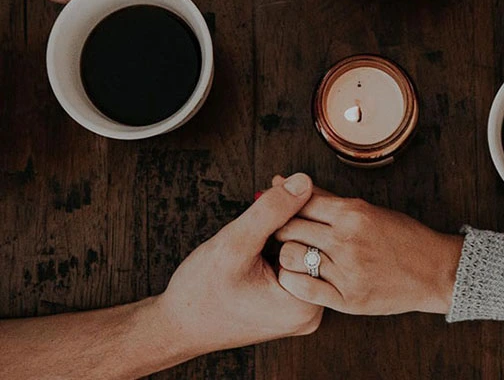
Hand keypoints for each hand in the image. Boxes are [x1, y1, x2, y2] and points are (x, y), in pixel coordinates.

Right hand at [153, 174, 322, 355]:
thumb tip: (304, 182)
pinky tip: (264, 234)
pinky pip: (296, 265)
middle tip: (272, 191)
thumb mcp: (235, 243)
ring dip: (287, 228)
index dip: (299, 207)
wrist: (178, 326)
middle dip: (294, 215)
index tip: (278, 187)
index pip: (320, 239)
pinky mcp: (290, 306)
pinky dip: (281, 244)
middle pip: (316, 246)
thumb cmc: (201, 292)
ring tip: (264, 216)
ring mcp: (301, 311)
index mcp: (305, 304)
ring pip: (305, 252)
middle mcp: (310, 312)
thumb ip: (272, 211)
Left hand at [274, 182, 463, 315]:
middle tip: (280, 233)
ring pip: (290, 257)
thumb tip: (286, 181)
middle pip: (289, 228)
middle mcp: (347, 239)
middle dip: (279, 229)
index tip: (277, 210)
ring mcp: (347, 270)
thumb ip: (326, 199)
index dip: (282, 205)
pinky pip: (302, 288)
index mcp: (352, 213)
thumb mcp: (366, 209)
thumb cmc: (401, 236)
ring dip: (286, 255)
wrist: (433, 271)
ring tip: (292, 255)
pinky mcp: (348, 298)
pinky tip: (298, 276)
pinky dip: (292, 280)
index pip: (299, 202)